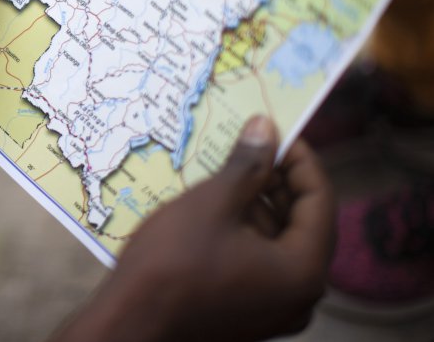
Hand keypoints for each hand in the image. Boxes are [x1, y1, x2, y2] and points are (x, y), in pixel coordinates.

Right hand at [51, 117, 334, 341]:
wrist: (129, 324)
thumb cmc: (172, 263)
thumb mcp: (211, 204)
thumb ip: (246, 165)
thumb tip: (265, 128)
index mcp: (303, 270)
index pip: (320, 199)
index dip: (299, 158)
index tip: (273, 128)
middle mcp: (298, 295)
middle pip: (300, 222)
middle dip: (275, 180)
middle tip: (247, 144)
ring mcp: (271, 308)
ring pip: (275, 242)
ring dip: (254, 204)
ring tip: (223, 169)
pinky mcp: (245, 313)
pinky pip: (255, 262)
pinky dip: (240, 231)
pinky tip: (210, 206)